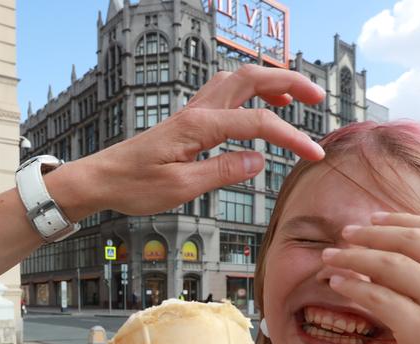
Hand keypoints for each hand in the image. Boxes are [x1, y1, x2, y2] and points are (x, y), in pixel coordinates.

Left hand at [47, 65, 325, 220]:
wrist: (101, 179)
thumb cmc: (134, 186)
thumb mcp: (180, 188)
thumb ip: (222, 172)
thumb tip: (259, 161)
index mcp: (199, 127)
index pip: (258, 124)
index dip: (291, 138)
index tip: (315, 156)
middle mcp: (198, 111)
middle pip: (252, 79)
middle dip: (289, 82)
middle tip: (318, 98)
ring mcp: (192, 112)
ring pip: (238, 80)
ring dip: (270, 83)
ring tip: (295, 100)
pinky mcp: (188, 120)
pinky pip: (225, 93)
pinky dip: (250, 93)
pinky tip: (259, 108)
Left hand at [320, 212, 419, 343]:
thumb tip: (396, 251)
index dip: (403, 220)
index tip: (374, 219)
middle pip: (415, 240)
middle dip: (373, 232)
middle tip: (344, 234)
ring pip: (392, 264)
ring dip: (354, 256)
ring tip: (329, 258)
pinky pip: (378, 297)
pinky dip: (352, 286)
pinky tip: (336, 285)